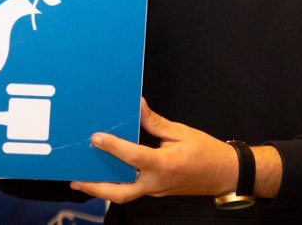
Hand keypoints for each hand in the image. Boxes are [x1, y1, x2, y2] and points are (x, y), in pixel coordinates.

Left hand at [69, 98, 238, 203]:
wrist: (224, 174)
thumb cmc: (206, 152)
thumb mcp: (181, 132)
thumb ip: (155, 122)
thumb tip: (138, 106)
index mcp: (164, 165)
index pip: (133, 157)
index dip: (113, 147)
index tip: (97, 138)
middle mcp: (157, 182)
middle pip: (121, 193)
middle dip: (96, 187)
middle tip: (76, 179)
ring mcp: (156, 190)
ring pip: (125, 195)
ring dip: (103, 189)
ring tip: (83, 179)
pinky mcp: (157, 191)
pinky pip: (133, 190)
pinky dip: (117, 184)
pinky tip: (107, 174)